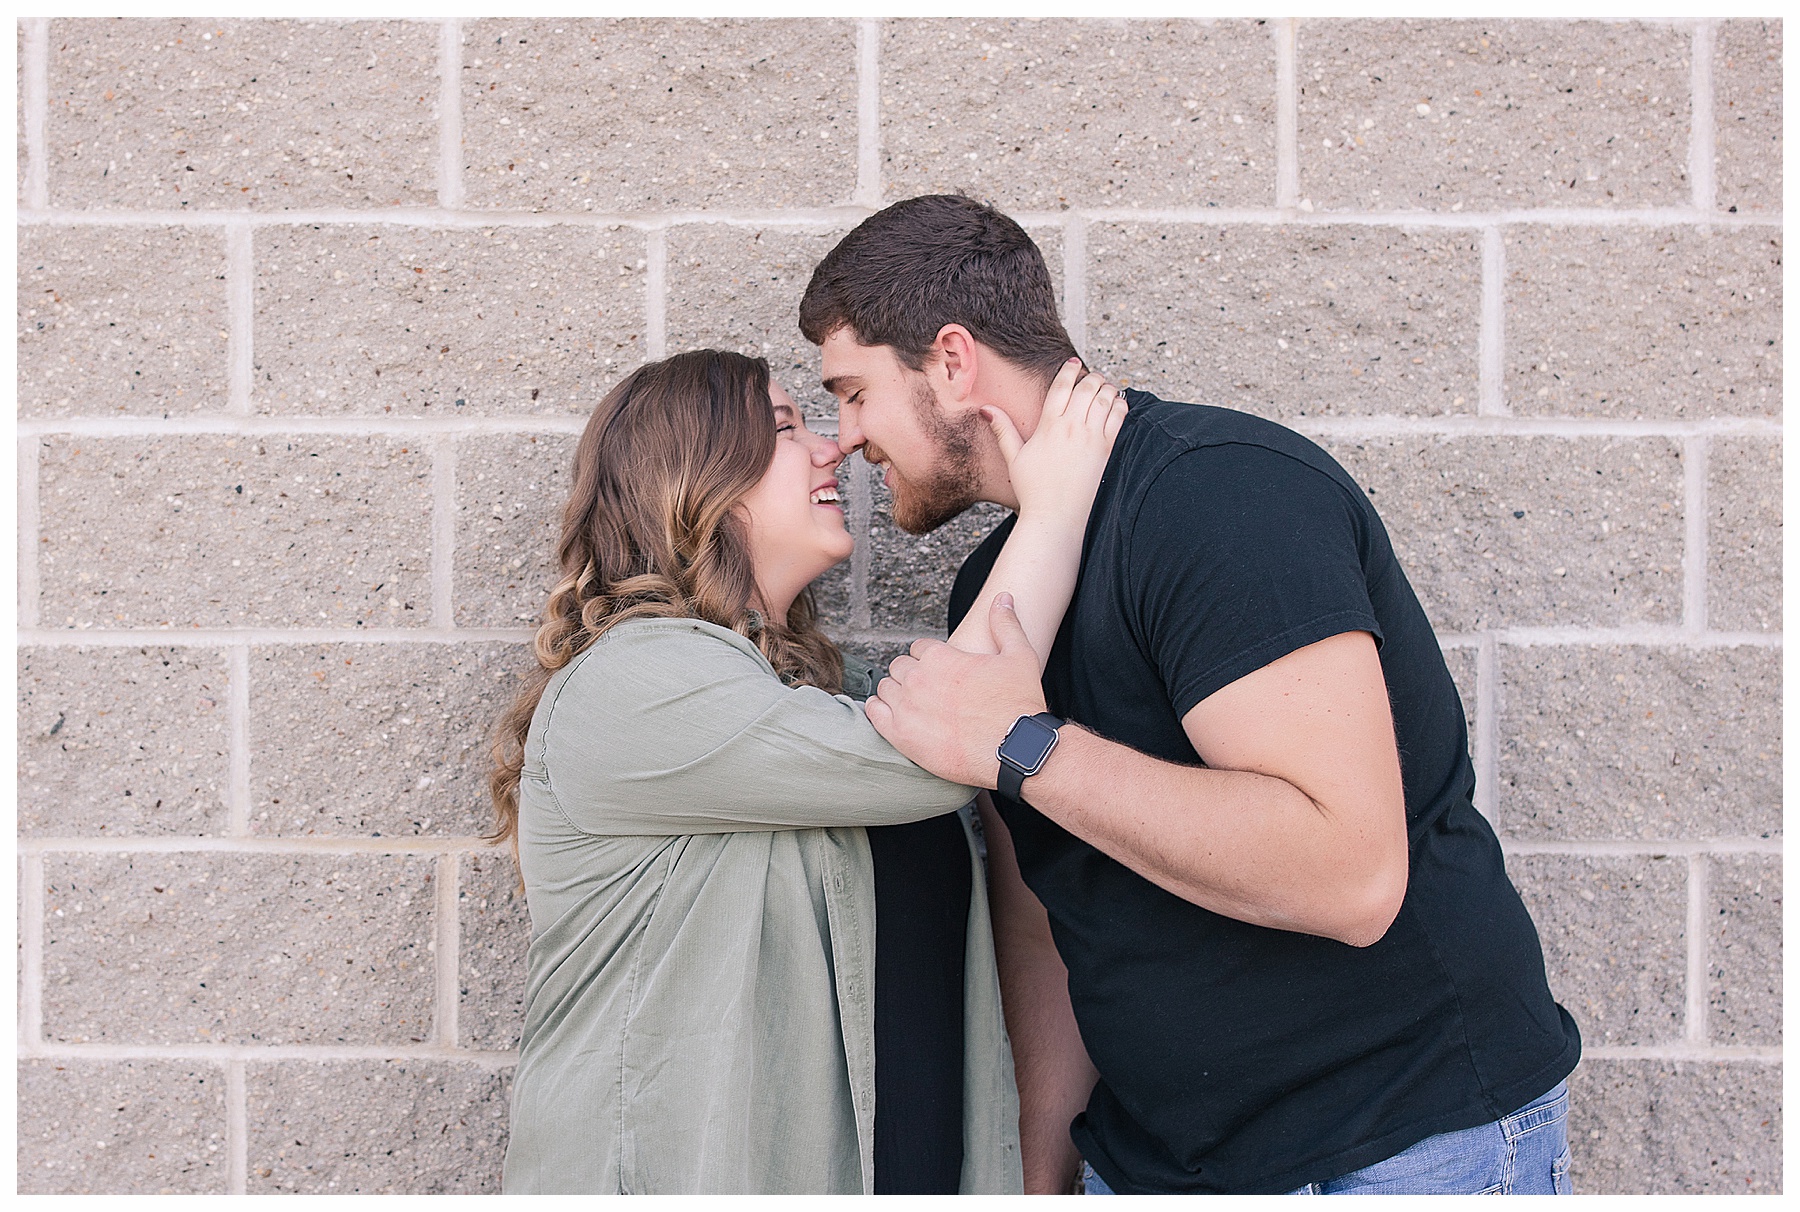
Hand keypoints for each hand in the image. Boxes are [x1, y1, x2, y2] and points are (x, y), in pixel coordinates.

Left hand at [866, 594, 1049, 786]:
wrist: (1014, 749)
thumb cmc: (1017, 704)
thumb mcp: (1019, 656)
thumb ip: (1005, 624)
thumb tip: (1003, 599)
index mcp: (940, 656)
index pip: (918, 649)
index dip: (930, 660)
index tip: (941, 674)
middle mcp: (918, 678)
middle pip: (900, 667)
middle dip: (912, 676)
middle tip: (930, 693)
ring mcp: (906, 706)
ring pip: (886, 689)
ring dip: (897, 694)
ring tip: (916, 707)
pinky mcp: (900, 735)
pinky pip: (874, 713)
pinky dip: (880, 712)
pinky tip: (895, 717)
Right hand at [986, 358, 1126, 525]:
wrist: (1056, 515)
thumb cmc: (1033, 489)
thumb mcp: (1014, 457)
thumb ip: (1003, 429)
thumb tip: (985, 409)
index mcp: (1049, 425)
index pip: (1061, 386)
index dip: (1068, 370)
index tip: (1073, 363)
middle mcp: (1072, 427)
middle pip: (1086, 387)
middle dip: (1091, 377)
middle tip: (1091, 377)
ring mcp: (1092, 438)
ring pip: (1105, 398)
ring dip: (1106, 387)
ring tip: (1104, 386)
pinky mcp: (1106, 450)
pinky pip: (1118, 417)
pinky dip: (1120, 404)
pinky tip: (1116, 403)